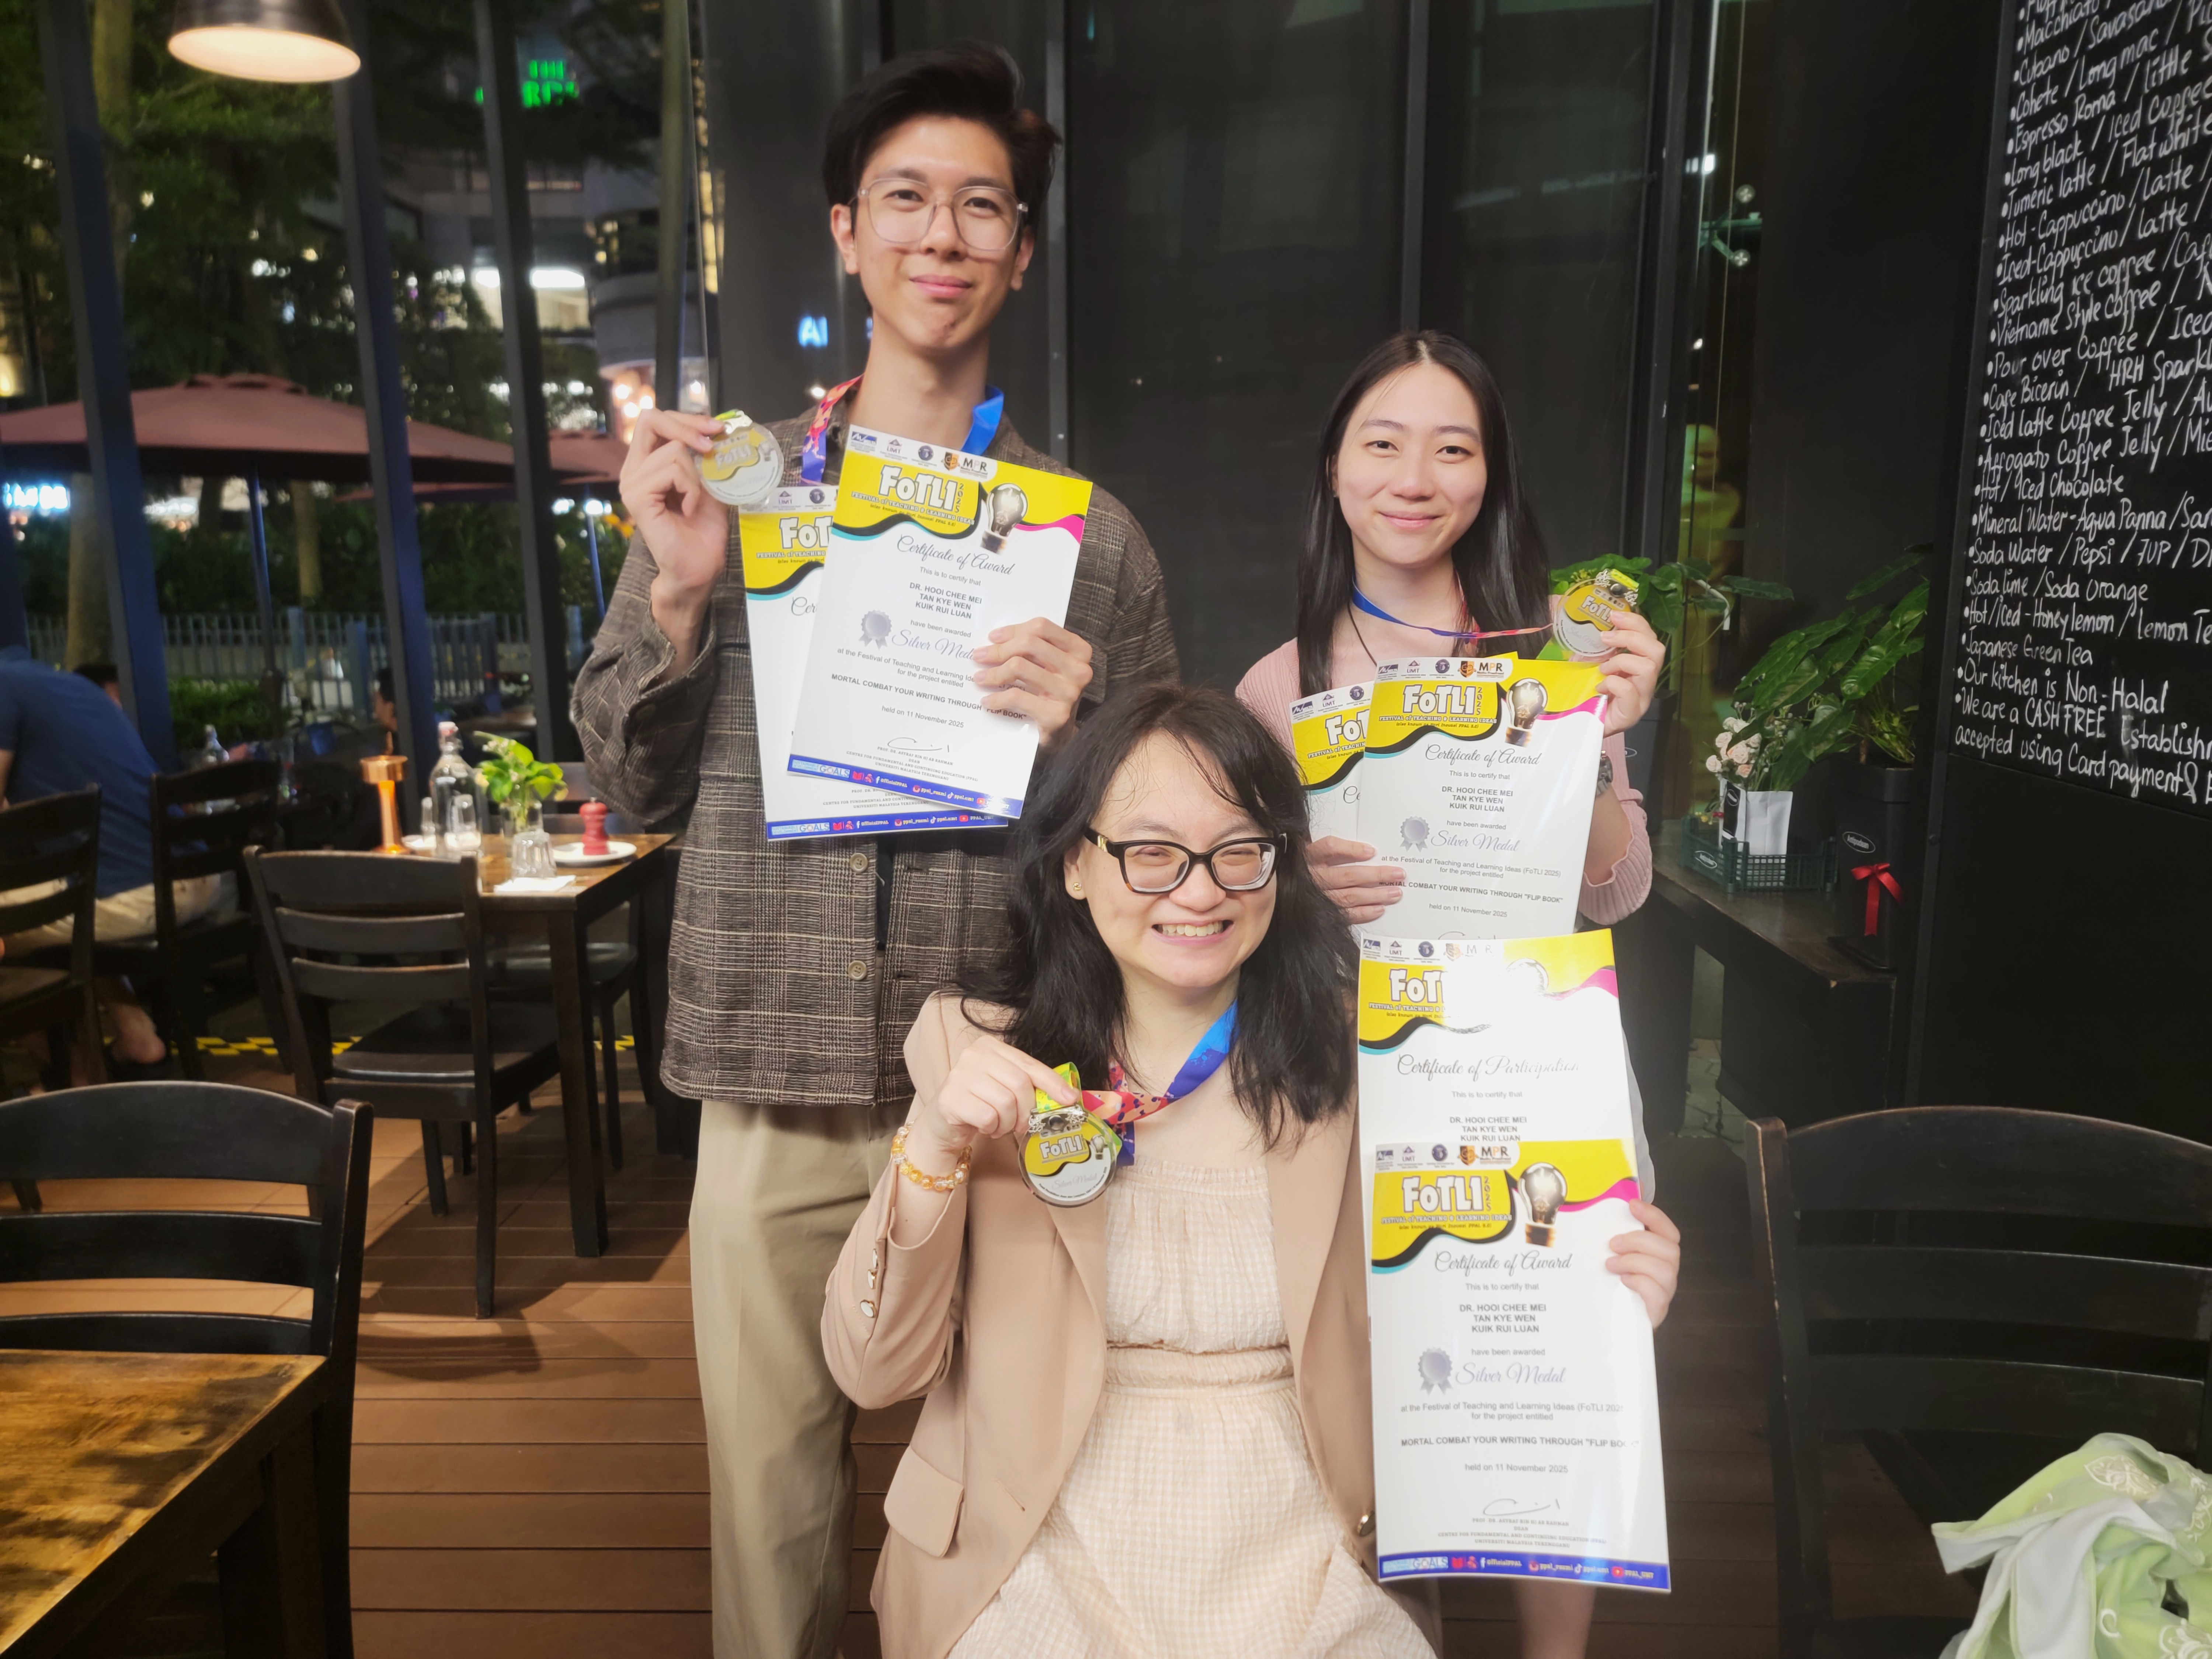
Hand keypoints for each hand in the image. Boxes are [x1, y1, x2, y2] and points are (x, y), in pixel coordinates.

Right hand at [619, 410, 730, 655]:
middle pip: (651, 420)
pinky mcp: (637, 498)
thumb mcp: (709, 485)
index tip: (715, 428)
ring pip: (673, 450)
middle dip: (687, 426)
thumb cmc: (702, 532)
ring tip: (697, 501)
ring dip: (697, 474)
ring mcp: (632, 483)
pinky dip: (690, 488)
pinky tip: (690, 509)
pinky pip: (672, 471)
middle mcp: (634, 470)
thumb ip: (704, 458)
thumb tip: (716, 430)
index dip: (685, 417)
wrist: (697, 570)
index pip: (655, 421)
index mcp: (647, 464)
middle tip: (712, 443)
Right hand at [904, 1034, 1077, 1173]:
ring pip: (1005, 1102)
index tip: (1070, 1098)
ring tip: (1000, 1125)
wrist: (943, 1122)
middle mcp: (973, 1055)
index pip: (1029, 1064)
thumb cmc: (980, 1103)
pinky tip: (985, 1127)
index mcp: (990, 1046)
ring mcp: (959, 1075)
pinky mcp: (951, 1098)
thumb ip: (1029, 1085)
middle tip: (1023, 1124)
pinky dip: (992, 1128)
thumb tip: (1068, 1095)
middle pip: (1020, 1084)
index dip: (1052, 1083)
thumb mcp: (1005, 1087)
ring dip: (1009, 1123)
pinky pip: (988, 1117)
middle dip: (1027, 1110)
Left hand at [972, 619, 1092, 751]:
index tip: (993, 638)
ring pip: (1019, 667)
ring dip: (993, 673)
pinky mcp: (1056, 714)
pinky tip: (987, 701)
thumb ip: (1032, 650)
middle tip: (979, 657)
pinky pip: (1016, 696)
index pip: (1041, 627)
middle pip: (1029, 643)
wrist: (1061, 734)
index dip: (1013, 630)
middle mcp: (1078, 670)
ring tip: (980, 678)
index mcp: (1079, 651)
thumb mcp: (1048, 666)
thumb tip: (994, 641)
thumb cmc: (1050, 693)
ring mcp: (1069, 692)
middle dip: (998, 650)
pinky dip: (997, 698)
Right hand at [1308, 836, 1402, 924]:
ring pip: (1349, 896)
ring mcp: (1317, 897)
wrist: (1280, 890)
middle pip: (1348, 875)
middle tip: (1398, 874)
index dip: (1350, 850)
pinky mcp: (1321, 913)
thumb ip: (1331, 849)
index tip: (1371, 851)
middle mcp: (1313, 877)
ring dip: (1375, 895)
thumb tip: (1366, 851)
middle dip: (1376, 875)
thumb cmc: (1302, 868)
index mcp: (1309, 857)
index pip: (1329, 849)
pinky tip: (1379, 909)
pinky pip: (1345, 914)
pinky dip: (1363, 912)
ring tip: (1394, 893)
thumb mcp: (1309, 852)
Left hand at [1595, 611, 1664, 735]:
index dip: (1636, 623)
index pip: (1650, 637)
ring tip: (1603, 668)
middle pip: (1657, 650)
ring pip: (1649, 668)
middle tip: (1606, 637)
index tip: (1613, 615)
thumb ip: (1596, 649)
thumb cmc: (1587, 696)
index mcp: (1638, 666)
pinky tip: (1601, 687)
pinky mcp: (1631, 714)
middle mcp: (1645, 682)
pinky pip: (1631, 692)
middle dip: (1632, 637)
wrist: (1579, 728)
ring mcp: (1641, 699)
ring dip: (1622, 661)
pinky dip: (1615, 683)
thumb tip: (1592, 625)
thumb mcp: (1590, 666)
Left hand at [1607, 1200, 1681, 1327]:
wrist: (1618, 1324)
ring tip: (1611, 1265)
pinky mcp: (1657, 1310)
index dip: (1654, 1215)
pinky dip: (1639, 1283)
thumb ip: (1617, 1243)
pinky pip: (1657, 1293)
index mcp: (1659, 1255)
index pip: (1668, 1230)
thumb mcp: (1617, 1259)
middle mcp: (1667, 1271)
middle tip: (1613, 1244)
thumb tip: (1599, 1219)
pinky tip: (1623, 1282)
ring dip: (1634, 1261)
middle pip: (1669, 1248)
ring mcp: (1665, 1291)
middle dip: (1639, 1241)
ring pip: (1664, 1269)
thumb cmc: (1616, 1287)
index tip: (1632, 1204)